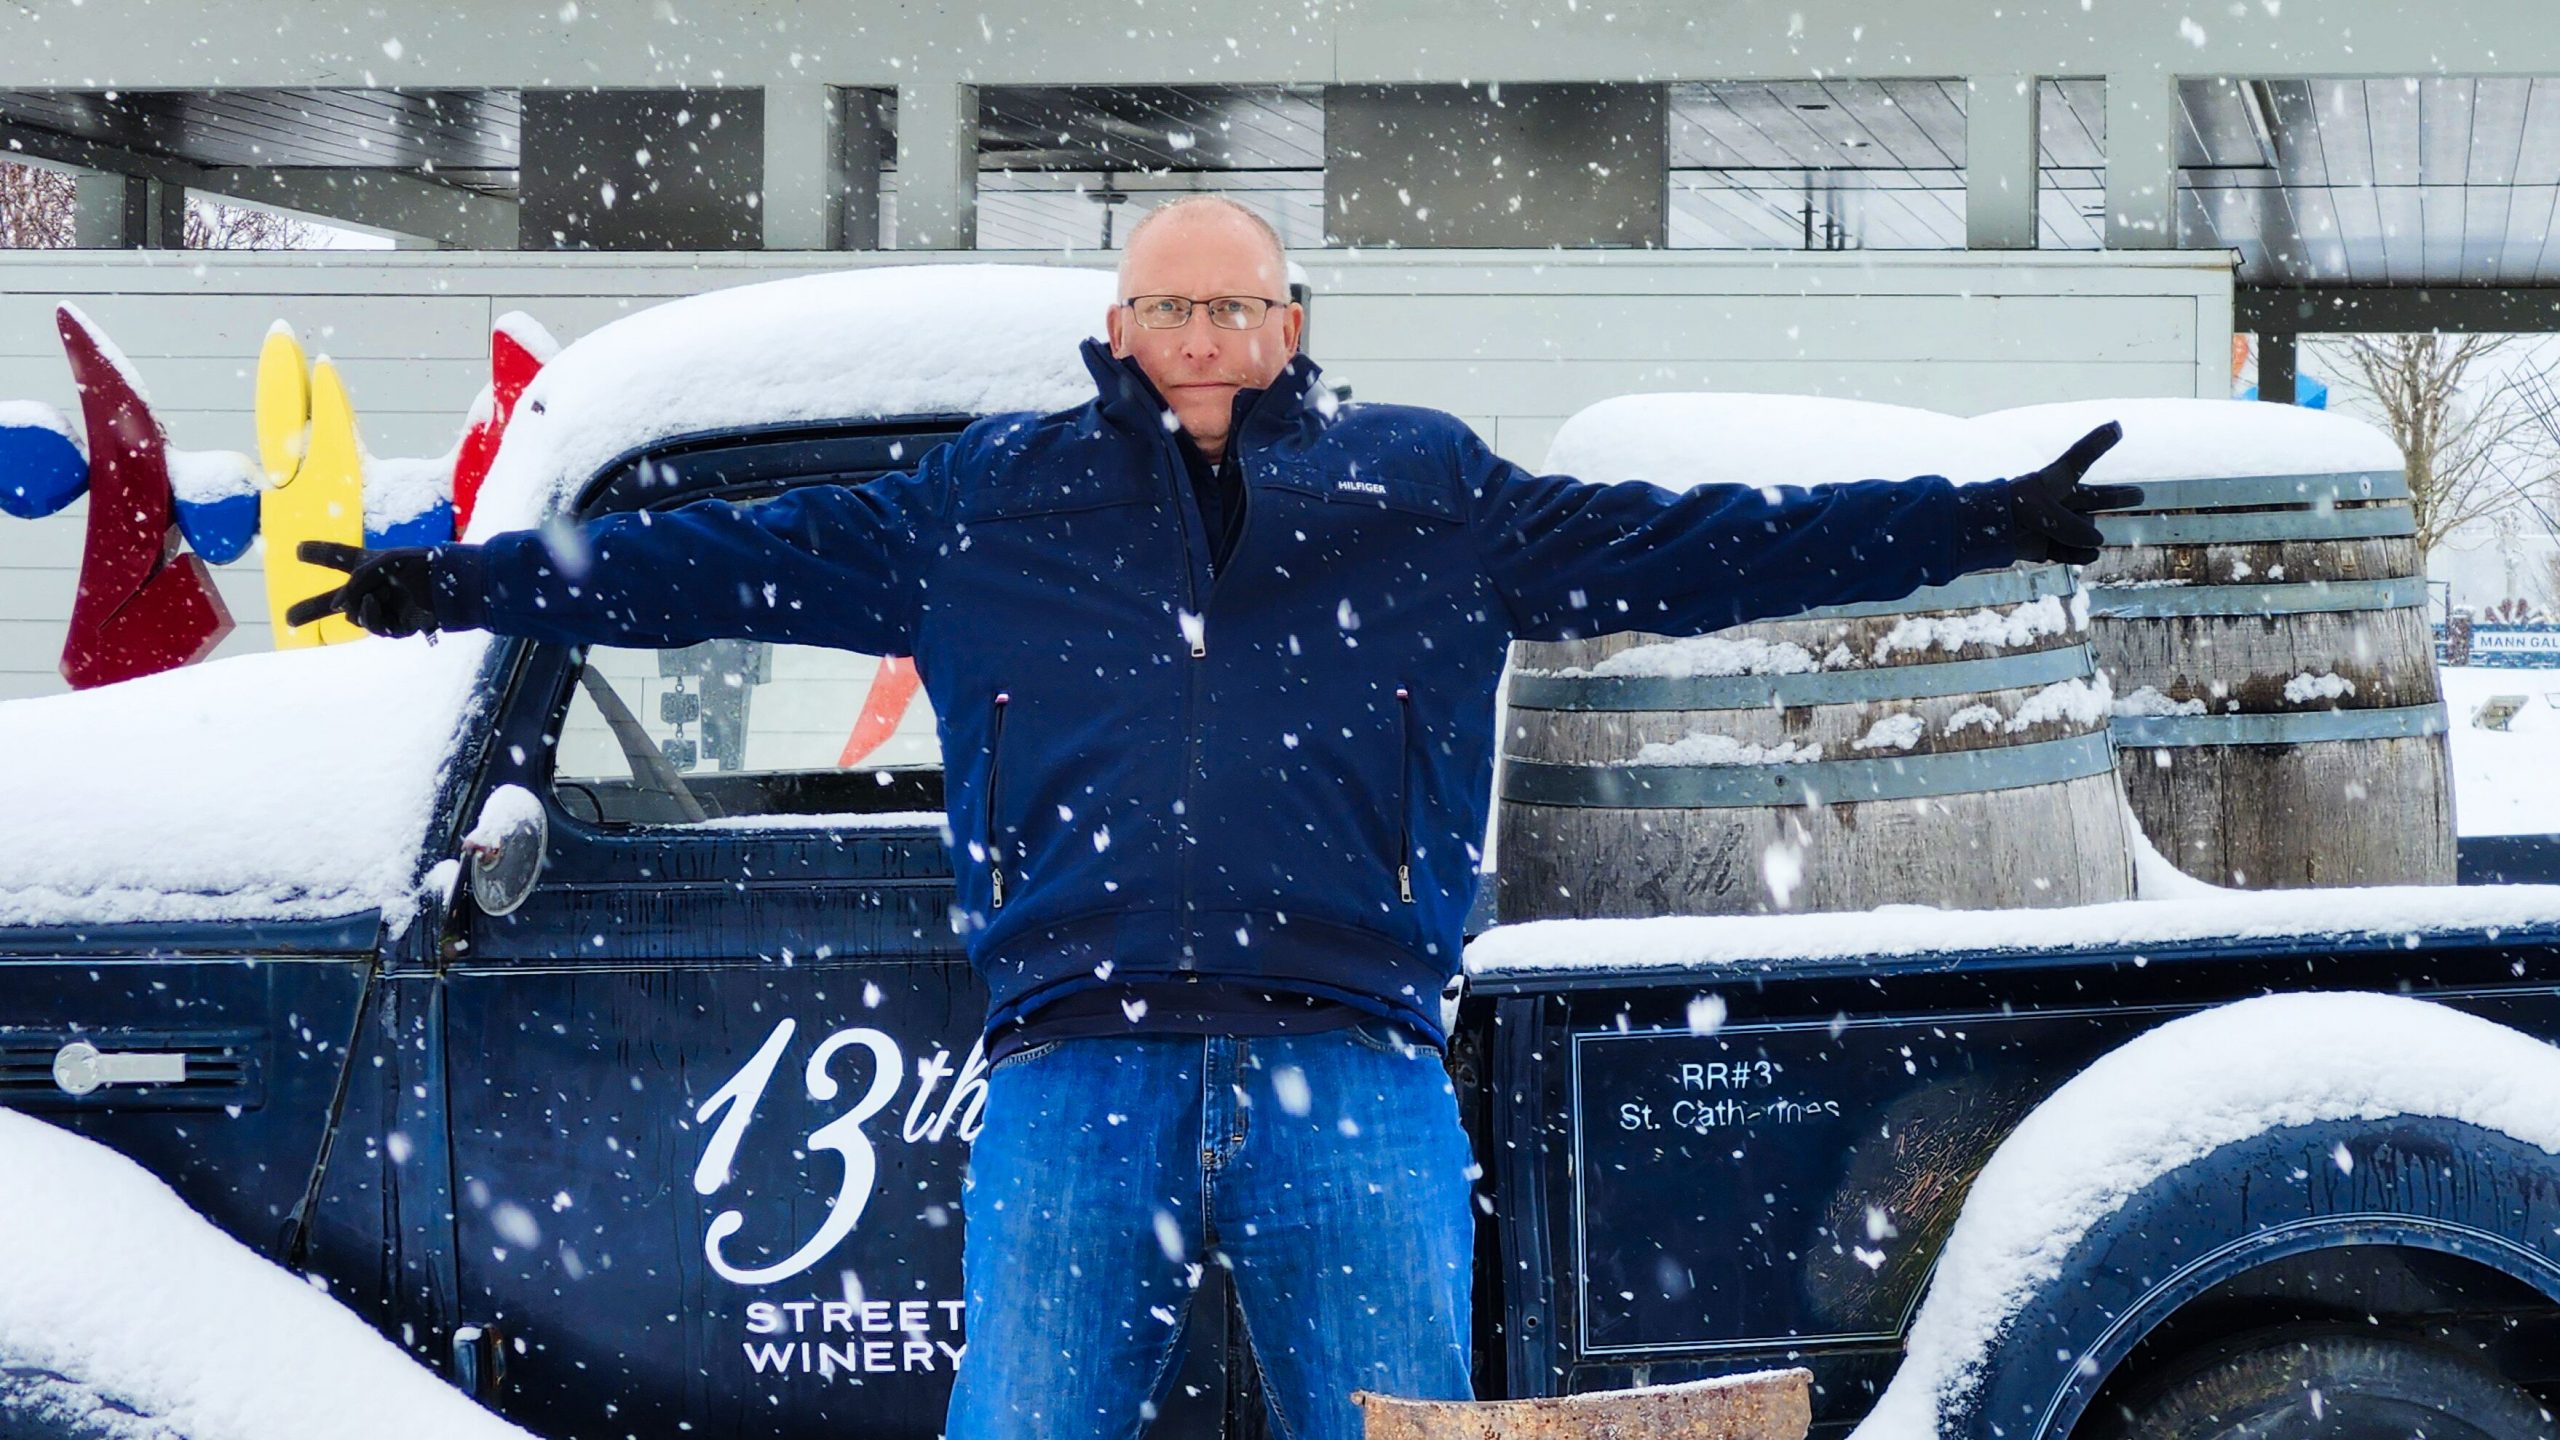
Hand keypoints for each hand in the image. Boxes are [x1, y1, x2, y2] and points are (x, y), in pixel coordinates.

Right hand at [286, 541, 443, 635]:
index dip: (319, 552)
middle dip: (310, 610)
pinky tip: (376, 605)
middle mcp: (373, 588)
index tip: (298, 549)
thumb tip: (338, 608)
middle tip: (288, 619)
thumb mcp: (380, 564)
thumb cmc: (418, 565)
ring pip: (354, 618)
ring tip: (371, 598)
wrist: (448, 585)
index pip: (338, 557)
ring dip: (358, 608)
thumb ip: (354, 582)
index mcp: (369, 564)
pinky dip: (371, 616)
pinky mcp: (398, 626)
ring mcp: (384, 608)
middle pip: (334, 601)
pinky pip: (375, 627)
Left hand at [2006, 422, 2144, 565]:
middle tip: (2140, 494)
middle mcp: (2059, 501)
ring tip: (2071, 535)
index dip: (2099, 441)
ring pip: (2085, 531)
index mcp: (2055, 480)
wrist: (1985, 536)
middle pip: (2096, 498)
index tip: (2116, 426)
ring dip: (2081, 535)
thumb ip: (2071, 525)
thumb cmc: (2012, 512)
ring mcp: (2056, 525)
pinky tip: (2090, 554)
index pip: (2081, 457)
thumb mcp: (2043, 512)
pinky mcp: (2048, 546)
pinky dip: (2079, 555)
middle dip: (2118, 497)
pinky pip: (2073, 553)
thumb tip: (2097, 541)